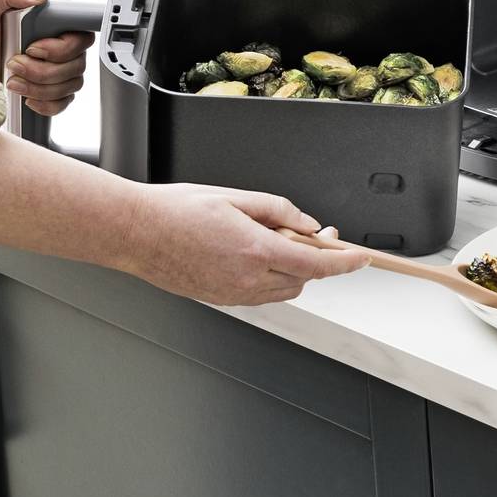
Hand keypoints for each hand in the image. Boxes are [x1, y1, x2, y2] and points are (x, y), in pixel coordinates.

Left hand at [0, 0, 91, 116]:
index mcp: (56, 13)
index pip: (80, 34)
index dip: (62, 48)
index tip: (31, 49)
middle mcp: (62, 37)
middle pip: (77, 63)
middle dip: (43, 71)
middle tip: (13, 64)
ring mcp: (59, 62)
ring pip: (71, 83)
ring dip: (40, 88)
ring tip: (12, 80)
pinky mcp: (52, 84)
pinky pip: (65, 100)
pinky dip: (47, 104)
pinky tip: (26, 97)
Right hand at [127, 185, 371, 309]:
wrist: (136, 232)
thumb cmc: (176, 211)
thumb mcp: (236, 197)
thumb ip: (279, 210)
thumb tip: (308, 224)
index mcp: (255, 250)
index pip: (316, 264)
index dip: (345, 262)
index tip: (361, 257)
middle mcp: (247, 279)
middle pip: (304, 279)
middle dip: (316, 259)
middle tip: (312, 234)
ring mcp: (233, 294)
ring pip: (284, 290)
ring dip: (293, 270)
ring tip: (275, 239)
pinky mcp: (220, 300)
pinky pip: (261, 295)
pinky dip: (271, 279)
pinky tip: (255, 254)